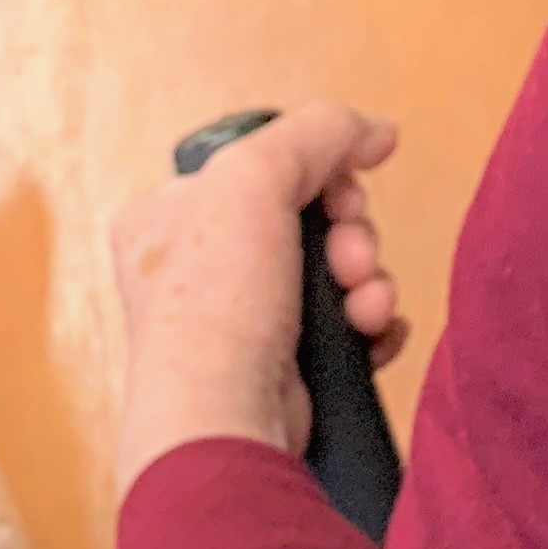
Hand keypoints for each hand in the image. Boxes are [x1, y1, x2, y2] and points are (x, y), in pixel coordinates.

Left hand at [109, 103, 405, 491]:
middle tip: (349, 256)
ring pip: (339, 271)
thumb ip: (320, 131)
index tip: (339, 187)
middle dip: (352, 233)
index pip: (263, 165)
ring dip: (368, 280)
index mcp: (171, 215)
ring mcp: (244, 319)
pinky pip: (350, 324)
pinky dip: (371, 325)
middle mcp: (203, 266)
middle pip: (313, 216)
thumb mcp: (255, 176)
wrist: (226, 417)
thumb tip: (375, 133)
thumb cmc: (211, 306)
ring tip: (362, 306)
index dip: (316, 170)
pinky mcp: (285, 365)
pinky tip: (370, 333)